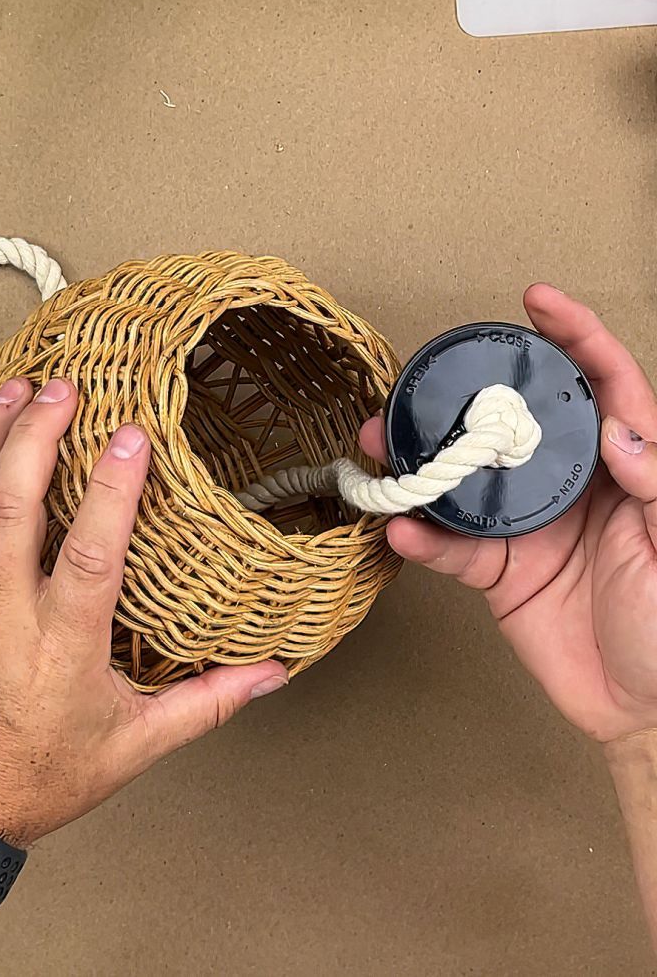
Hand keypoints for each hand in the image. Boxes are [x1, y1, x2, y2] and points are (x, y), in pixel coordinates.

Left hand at [0, 378, 286, 847]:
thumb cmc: (35, 774)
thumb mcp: (135, 746)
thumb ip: (208, 702)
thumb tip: (270, 673)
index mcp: (61, 645)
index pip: (91, 552)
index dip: (114, 490)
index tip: (132, 439)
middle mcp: (2, 615)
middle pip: (12, 507)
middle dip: (36, 437)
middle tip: (61, 390)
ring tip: (14, 393)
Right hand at [361, 284, 656, 743]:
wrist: (643, 709)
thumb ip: (656, 480)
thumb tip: (616, 426)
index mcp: (624, 468)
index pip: (600, 387)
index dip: (573, 338)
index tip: (537, 302)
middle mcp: (569, 487)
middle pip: (513, 425)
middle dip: (466, 397)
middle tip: (423, 382)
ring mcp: (528, 528)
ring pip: (468, 479)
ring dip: (424, 461)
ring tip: (383, 442)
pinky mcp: (498, 574)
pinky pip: (452, 549)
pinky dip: (424, 540)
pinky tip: (402, 528)